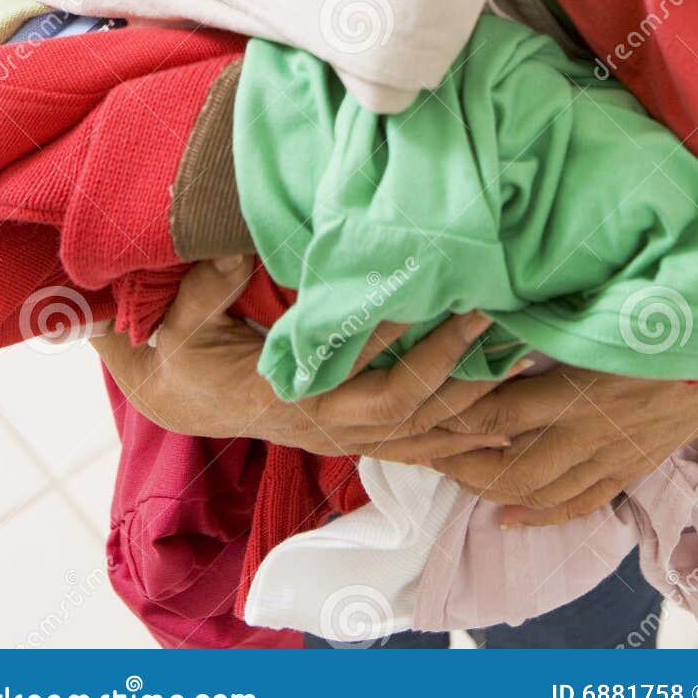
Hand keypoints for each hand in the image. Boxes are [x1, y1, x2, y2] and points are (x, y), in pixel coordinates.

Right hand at [88, 255, 520, 463]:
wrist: (181, 397)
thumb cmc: (184, 348)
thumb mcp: (180, 319)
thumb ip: (209, 287)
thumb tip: (234, 249)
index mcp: (289, 395)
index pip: (354, 374)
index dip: (393, 340)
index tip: (428, 294)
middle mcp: (326, 425)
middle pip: (404, 406)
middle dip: (450, 364)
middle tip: (488, 314)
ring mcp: (345, 437)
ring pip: (421, 433)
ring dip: (470, 401)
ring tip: (517, 360)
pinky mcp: (358, 437)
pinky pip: (419, 448)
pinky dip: (461, 441)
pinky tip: (503, 431)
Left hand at [425, 311, 697, 525]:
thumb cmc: (667, 304)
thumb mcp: (605, 296)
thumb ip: (549, 304)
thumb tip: (487, 296)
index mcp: (584, 383)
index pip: (500, 414)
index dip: (456, 417)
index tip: (419, 408)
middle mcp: (594, 429)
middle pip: (509, 464)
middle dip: (459, 462)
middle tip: (420, 448)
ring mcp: (614, 454)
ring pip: (541, 490)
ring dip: (491, 488)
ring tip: (453, 476)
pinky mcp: (632, 465)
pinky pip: (583, 503)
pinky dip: (543, 515)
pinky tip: (510, 518)